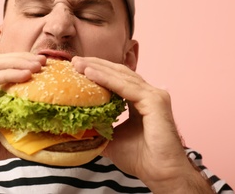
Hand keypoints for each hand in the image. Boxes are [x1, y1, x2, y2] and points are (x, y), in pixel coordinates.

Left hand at [72, 56, 212, 192]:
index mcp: (141, 99)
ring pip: (121, 76)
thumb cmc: (140, 159)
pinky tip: (89, 73)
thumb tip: (76, 127)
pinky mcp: (155, 100)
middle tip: (74, 61)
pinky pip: (126, 87)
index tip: (76, 68)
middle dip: (95, 65)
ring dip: (98, 69)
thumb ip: (98, 129)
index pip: (117, 79)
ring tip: (78, 64)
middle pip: (119, 73)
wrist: (160, 174)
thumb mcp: (112, 139)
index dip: (97, 71)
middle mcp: (149, 93)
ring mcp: (153, 95)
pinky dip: (106, 79)